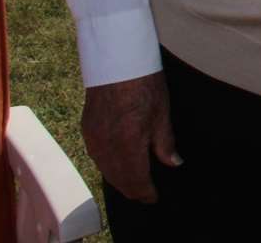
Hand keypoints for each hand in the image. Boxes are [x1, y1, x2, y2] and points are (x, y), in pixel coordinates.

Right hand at [81, 71, 180, 201]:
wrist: (117, 63)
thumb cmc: (144, 85)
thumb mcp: (162, 115)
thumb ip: (165, 144)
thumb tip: (173, 163)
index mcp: (129, 146)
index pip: (137, 180)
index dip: (146, 192)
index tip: (154, 197)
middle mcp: (108, 148)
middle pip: (119, 180)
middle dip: (133, 190)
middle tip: (144, 195)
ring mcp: (94, 140)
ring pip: (106, 171)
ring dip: (119, 180)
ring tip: (133, 184)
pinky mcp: (87, 131)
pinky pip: (97, 157)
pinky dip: (108, 166)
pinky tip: (117, 165)